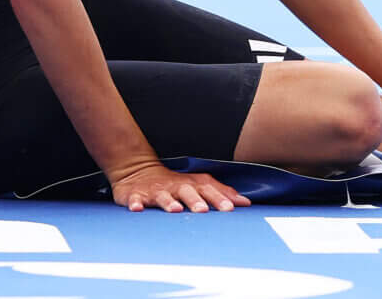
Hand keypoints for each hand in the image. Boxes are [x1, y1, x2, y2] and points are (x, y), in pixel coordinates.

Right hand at [107, 157, 248, 213]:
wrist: (137, 170)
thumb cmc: (174, 183)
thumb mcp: (197, 185)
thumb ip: (221, 193)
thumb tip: (246, 202)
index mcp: (190, 184)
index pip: (208, 188)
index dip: (220, 197)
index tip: (232, 208)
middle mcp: (174, 187)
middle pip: (186, 191)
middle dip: (195, 200)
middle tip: (204, 211)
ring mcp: (155, 191)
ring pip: (162, 196)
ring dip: (168, 202)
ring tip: (175, 210)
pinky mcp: (135, 195)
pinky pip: (135, 200)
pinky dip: (135, 204)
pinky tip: (137, 209)